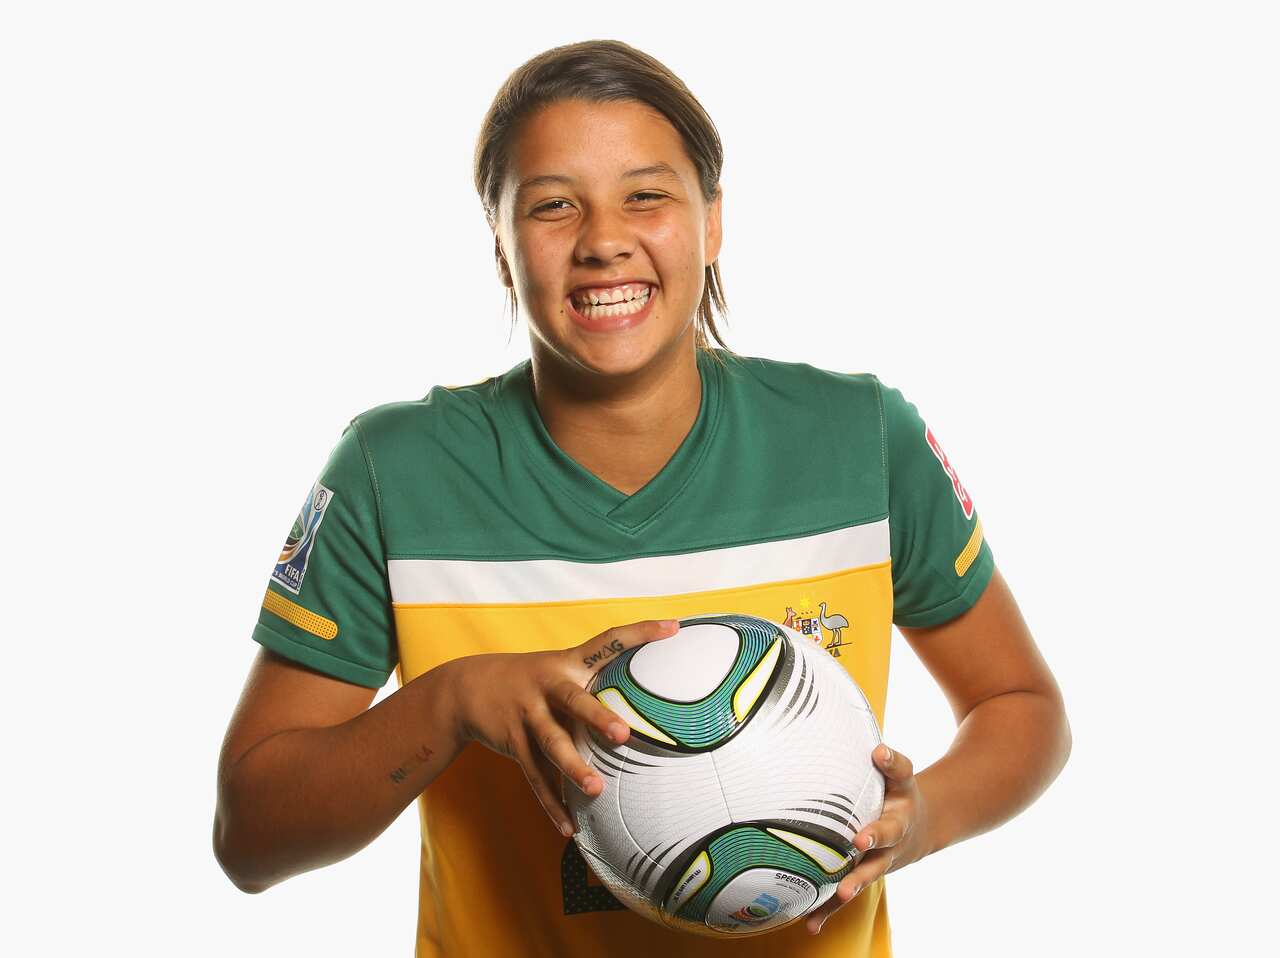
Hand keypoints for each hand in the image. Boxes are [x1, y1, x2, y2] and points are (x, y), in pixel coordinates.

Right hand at [446, 618, 680, 838]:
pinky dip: (552, 804)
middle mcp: (548, 685)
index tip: (673, 627)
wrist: (465, 687)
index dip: (640, 633)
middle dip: (597, 718)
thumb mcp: (559, 668)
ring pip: (552, 744)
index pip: (609, 641)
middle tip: (623, 735)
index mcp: (568, 663)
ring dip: (573, 768)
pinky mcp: (513, 742)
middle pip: (573, 701)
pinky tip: (569, 827)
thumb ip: (594, 681)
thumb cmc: (532, 681)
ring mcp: (527, 714)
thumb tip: (647, 700)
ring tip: (596, 790)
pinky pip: (535, 777)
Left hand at [806, 743, 931, 934]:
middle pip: (874, 863)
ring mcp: (876, 865)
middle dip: (859, 874)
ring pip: (860, 882)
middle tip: (845, 886)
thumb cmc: (901, 795)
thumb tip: (878, 750)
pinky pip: (843, 896)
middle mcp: (888, 848)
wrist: (920, 827)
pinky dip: (828, 911)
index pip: (887, 827)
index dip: (875, 833)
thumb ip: (892, 764)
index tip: (860, 839)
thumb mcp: (903, 778)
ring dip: (846, 894)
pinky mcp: (862, 876)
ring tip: (833, 901)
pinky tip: (811, 925)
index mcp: (897, 822)